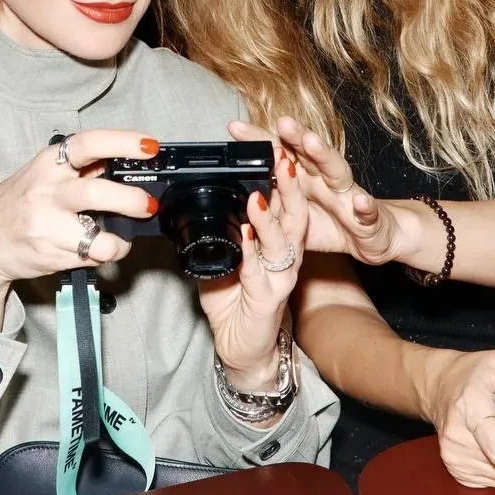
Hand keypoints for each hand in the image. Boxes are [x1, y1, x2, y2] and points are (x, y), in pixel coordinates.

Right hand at [0, 130, 159, 328]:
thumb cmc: (20, 202)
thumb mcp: (44, 174)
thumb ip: (81, 168)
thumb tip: (129, 163)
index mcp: (49, 164)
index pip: (88, 144)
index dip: (122, 142)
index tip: (149, 146)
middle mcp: (47, 192)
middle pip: (95, 192)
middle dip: (130, 199)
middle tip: (148, 204)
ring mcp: (48, 226)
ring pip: (96, 237)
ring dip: (120, 239)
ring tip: (125, 235)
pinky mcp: (52, 255)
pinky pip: (92, 256)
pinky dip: (106, 253)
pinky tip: (101, 247)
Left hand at [197, 149, 306, 390]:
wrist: (242, 348)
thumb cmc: (235, 301)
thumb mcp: (225, 257)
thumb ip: (223, 231)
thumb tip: (200, 202)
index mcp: (277, 240)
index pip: (283, 200)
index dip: (280, 174)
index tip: (274, 147)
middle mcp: (285, 254)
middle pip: (294, 213)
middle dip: (288, 185)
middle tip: (280, 158)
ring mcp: (279, 277)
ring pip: (284, 241)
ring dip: (270, 217)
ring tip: (259, 195)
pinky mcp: (268, 299)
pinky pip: (261, 273)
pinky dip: (253, 253)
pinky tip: (246, 236)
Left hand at [230, 116, 406, 265]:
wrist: (376, 236)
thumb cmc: (333, 222)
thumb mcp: (294, 215)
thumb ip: (272, 201)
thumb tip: (237, 194)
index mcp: (306, 177)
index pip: (280, 153)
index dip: (259, 141)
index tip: (235, 128)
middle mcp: (326, 179)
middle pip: (308, 153)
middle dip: (295, 136)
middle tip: (280, 121)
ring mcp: (349, 195)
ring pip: (337, 171)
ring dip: (324, 155)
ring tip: (312, 143)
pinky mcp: (368, 217)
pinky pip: (367, 212)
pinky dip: (365, 207)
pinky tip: (361, 203)